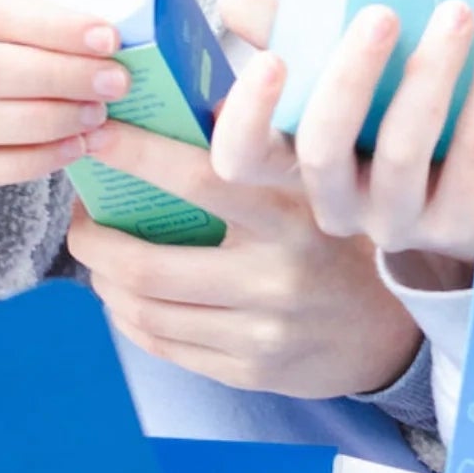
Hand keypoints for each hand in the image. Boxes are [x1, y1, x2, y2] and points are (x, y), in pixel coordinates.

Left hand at [65, 120, 421, 396]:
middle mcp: (277, 277)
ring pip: (144, 311)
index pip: (203, 179)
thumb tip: (186, 100)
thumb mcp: (322, 185)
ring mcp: (261, 331)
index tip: (95, 130)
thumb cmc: (342, 240)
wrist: (390, 333)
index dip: (137, 155)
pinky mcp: (249, 371)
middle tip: (83, 215)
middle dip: (93, 239)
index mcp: (297, 215)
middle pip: (148, 265)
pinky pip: (162, 346)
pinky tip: (126, 296)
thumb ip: (266, 148)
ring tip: (101, 254)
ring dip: (104, 280)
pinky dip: (128, 317)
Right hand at [211, 0, 473, 282]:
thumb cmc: (404, 117)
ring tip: (456, 12)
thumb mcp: (349, 80)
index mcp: (299, 170)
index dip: (246, 118)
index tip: (271, 59)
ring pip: (403, 150)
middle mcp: (344, 207)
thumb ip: (296, 34)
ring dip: (429, 71)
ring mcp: (404, 222)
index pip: (243, 161)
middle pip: (324, 150)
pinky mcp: (467, 226)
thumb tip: (236, 0)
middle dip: (349, 75)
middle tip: (383, 12)